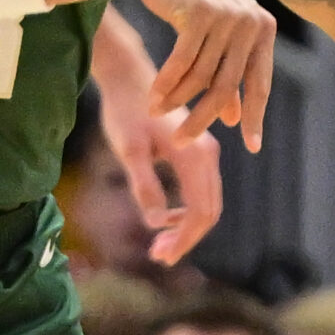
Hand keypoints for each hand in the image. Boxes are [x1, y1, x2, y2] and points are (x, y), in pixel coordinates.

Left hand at [99, 86, 221, 265]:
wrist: (128, 77)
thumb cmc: (125, 111)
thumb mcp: (129, 149)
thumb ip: (144, 184)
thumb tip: (158, 223)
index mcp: (195, 155)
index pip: (200, 212)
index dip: (183, 240)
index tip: (161, 257)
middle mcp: (208, 154)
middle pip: (209, 212)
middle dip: (186, 239)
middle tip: (157, 256)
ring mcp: (205, 153)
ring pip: (207, 204)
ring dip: (186, 228)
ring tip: (157, 246)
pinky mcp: (197, 153)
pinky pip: (200, 192)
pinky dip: (186, 212)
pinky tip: (165, 223)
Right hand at [120, 0, 276, 150]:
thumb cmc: (192, 2)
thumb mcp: (216, 37)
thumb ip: (228, 75)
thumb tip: (235, 119)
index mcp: (263, 29)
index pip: (260, 84)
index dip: (255, 117)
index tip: (252, 147)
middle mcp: (250, 22)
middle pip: (227, 85)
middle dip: (202, 118)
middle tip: (183, 141)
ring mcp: (227, 16)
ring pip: (200, 76)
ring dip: (176, 100)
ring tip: (157, 113)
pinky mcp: (200, 13)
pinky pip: (181, 61)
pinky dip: (165, 83)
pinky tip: (153, 99)